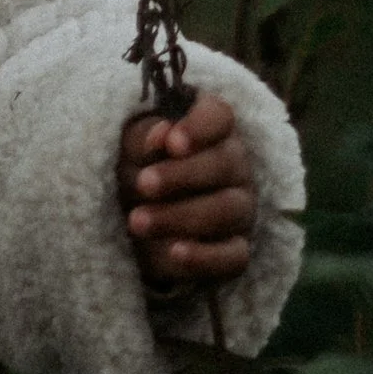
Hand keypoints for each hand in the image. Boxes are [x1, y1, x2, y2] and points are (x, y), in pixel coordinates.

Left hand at [117, 94, 255, 288]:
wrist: (136, 216)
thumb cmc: (139, 167)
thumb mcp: (132, 147)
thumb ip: (146, 137)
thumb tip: (162, 134)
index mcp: (212, 129)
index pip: (220, 116)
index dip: (200, 127)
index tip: (172, 143)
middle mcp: (234, 165)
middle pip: (224, 163)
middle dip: (180, 175)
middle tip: (142, 184)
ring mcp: (240, 208)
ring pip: (227, 209)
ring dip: (180, 216)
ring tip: (138, 221)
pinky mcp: (236, 249)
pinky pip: (234, 256)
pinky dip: (205, 257)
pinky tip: (174, 252)